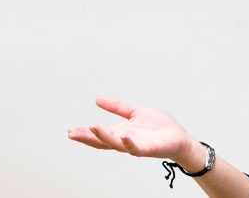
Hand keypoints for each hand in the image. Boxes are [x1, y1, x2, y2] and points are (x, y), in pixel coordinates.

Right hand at [67, 97, 205, 168]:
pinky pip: (137, 148)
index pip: (99, 134)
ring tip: (91, 128)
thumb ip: (117, 107)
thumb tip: (97, 99)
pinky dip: (129, 143)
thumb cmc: (159, 128)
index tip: (69, 130)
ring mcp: (136, 145)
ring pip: (116, 144)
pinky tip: (123, 136)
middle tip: (71, 133)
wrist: (179, 138)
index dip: (84, 133)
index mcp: (120, 132)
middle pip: (102, 141)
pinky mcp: (149, 149)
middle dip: (87, 137)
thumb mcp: (135, 112)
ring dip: (103, 137)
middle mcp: (125, 140)